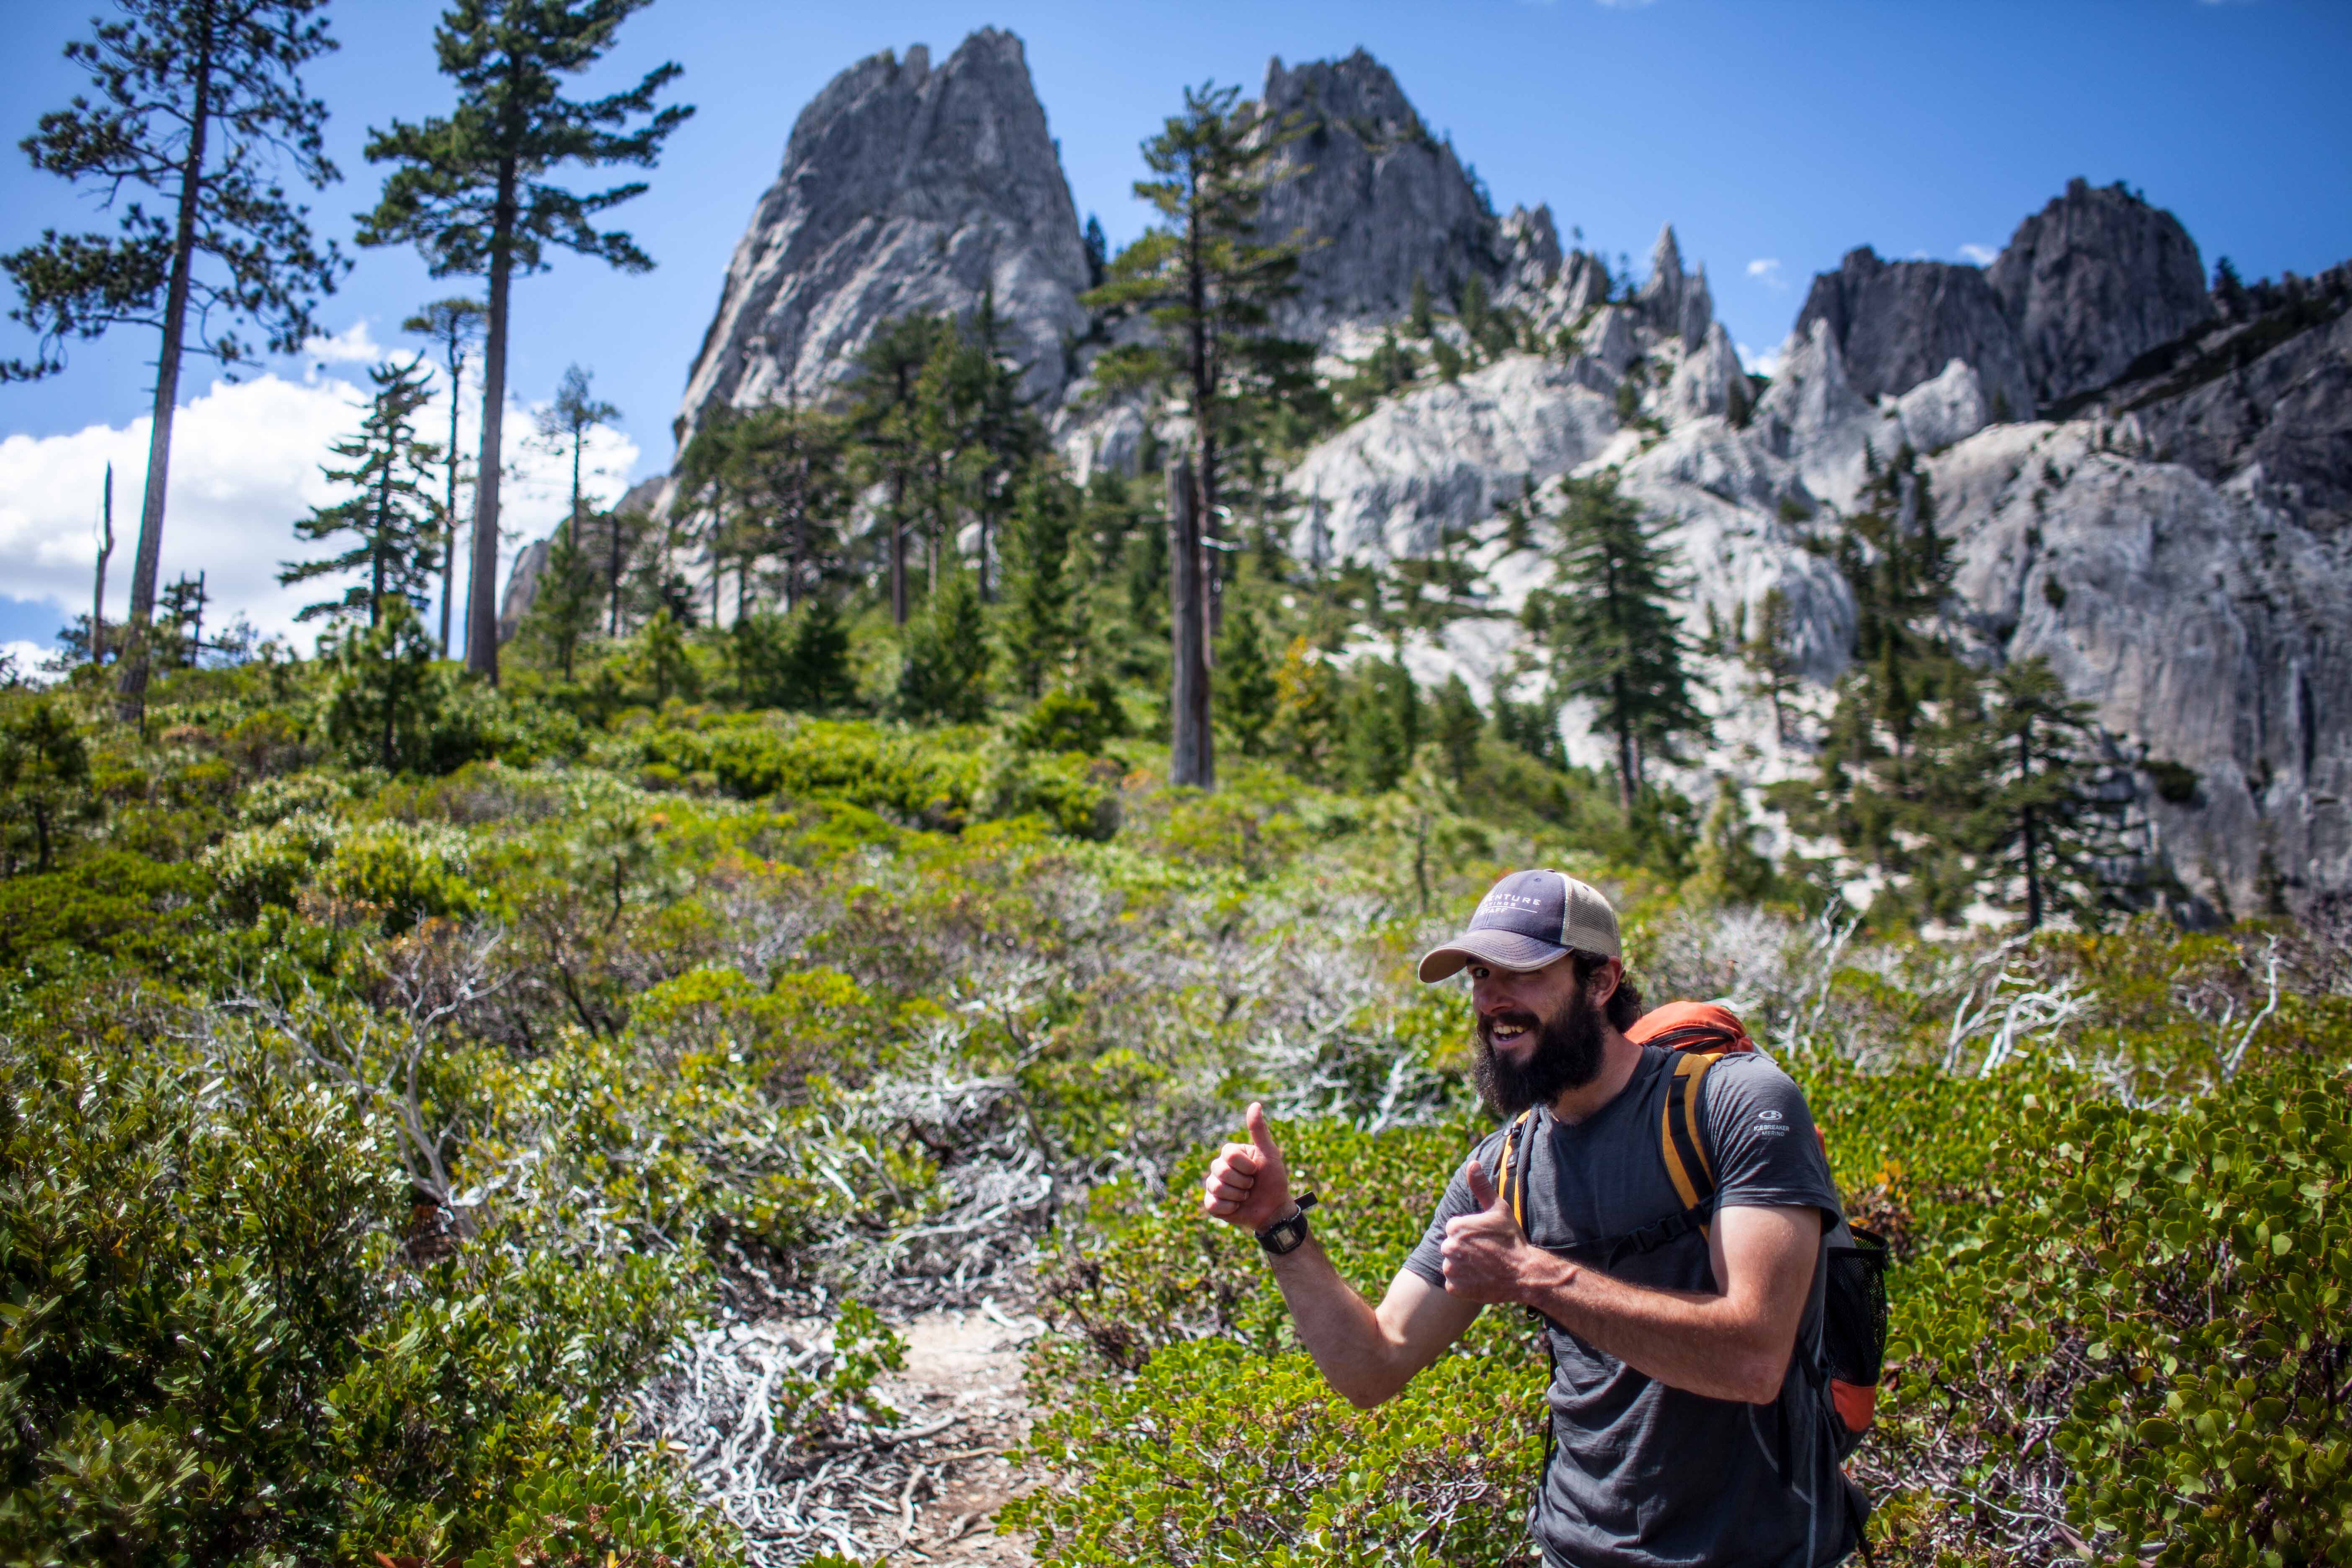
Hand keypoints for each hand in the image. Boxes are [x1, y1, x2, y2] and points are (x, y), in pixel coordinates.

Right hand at [1201, 1102, 1291, 1232]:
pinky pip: (1212, 1204)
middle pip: (1220, 1170)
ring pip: (1216, 1187)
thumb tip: (1255, 1104)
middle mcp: (1219, 1168)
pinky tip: (1237, 1207)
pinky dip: (1229, 1208)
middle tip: (1252, 1185)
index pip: (1228, 1154)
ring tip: (1245, 1196)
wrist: (1275, 1209)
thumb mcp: (1269, 1154)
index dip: (1245, 1165)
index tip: (1256, 1170)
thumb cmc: (1273, 1180)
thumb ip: (1259, 1131)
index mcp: (1231, 1154)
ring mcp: (1214, 1186)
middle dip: (1243, 1182)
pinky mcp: (1212, 1204)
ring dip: (1238, 1195)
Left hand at [1439, 1156, 1559, 1304]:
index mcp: (1455, 1226)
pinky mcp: (1454, 1288)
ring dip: (1464, 1266)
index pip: (1455, 1229)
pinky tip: (1481, 1279)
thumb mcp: (1499, 1209)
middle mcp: (1448, 1247)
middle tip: (1487, 1254)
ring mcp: (1451, 1269)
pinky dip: (1464, 1284)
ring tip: (1484, 1267)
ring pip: (1452, 1265)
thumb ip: (1481, 1187)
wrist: (1524, 1273)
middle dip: (1465, 1249)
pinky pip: (1454, 1284)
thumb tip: (1472, 1163)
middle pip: (1452, 1247)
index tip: (1486, 1239)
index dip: (1471, 1233)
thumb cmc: (1512, 1239)